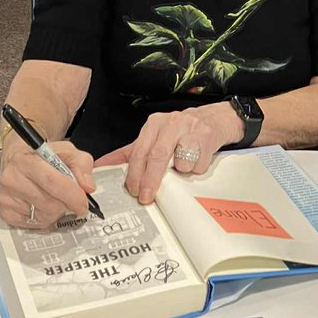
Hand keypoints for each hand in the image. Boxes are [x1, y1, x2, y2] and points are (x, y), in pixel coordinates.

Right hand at [0, 138, 94, 228]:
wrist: (18, 159)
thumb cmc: (43, 156)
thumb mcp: (67, 151)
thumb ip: (82, 164)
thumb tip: (88, 187)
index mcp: (27, 160)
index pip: (53, 182)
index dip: (72, 196)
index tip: (84, 204)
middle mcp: (12, 179)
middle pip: (50, 204)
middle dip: (67, 204)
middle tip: (69, 198)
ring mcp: (7, 198)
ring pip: (44, 217)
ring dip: (57, 212)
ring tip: (54, 198)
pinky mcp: (6, 213)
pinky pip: (35, 225)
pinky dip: (46, 218)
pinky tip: (43, 205)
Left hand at [95, 104, 242, 204]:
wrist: (214, 120)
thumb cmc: (180, 133)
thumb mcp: (153, 139)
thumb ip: (128, 153)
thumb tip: (102, 167)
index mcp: (154, 124)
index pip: (139, 151)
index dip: (134, 173)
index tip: (132, 190)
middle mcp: (171, 123)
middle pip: (157, 156)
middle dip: (150, 180)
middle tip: (146, 197)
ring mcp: (190, 129)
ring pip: (179, 162)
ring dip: (179, 173)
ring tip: (182, 167)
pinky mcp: (207, 137)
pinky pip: (197, 164)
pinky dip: (195, 169)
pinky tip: (197, 160)